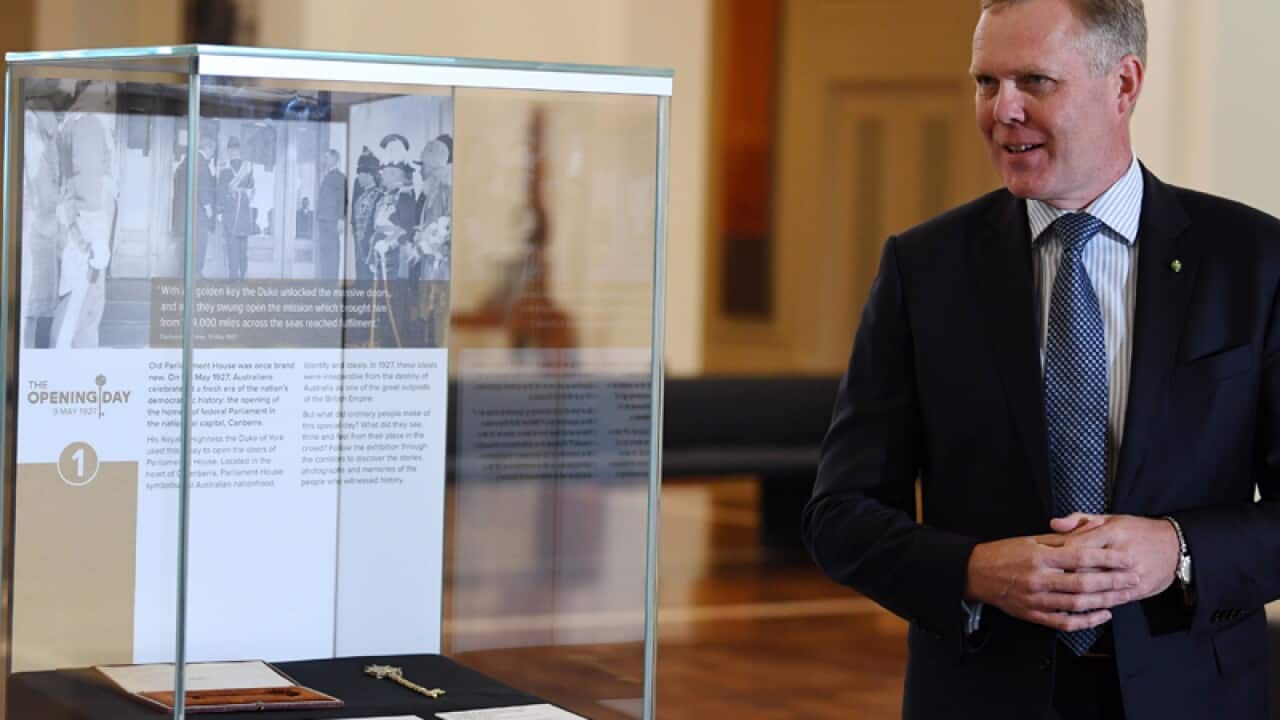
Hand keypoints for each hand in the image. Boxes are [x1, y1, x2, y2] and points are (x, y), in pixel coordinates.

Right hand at [965, 534, 1138, 630]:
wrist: (975, 574)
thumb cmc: (1002, 553)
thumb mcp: (1029, 539)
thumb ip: (1060, 540)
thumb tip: (1087, 534)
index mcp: (1039, 556)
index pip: (1080, 557)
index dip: (1107, 558)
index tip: (1126, 558)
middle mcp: (1039, 579)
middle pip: (1084, 582)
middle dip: (1114, 581)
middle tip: (1134, 577)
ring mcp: (1036, 600)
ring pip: (1078, 604)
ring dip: (1105, 601)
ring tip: (1124, 595)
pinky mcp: (1033, 615)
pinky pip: (1065, 622)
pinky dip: (1086, 621)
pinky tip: (1103, 615)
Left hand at [1051, 513, 1179, 601]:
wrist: (1176, 546)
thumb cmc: (1137, 530)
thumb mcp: (1110, 519)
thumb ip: (1080, 520)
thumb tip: (1053, 524)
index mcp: (1113, 532)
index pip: (1077, 545)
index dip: (1059, 555)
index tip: (1047, 561)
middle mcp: (1122, 552)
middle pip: (1084, 568)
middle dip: (1064, 575)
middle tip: (1047, 580)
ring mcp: (1132, 573)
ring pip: (1098, 587)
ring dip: (1077, 593)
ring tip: (1059, 594)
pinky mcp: (1140, 589)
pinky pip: (1113, 599)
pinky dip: (1096, 603)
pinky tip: (1082, 605)